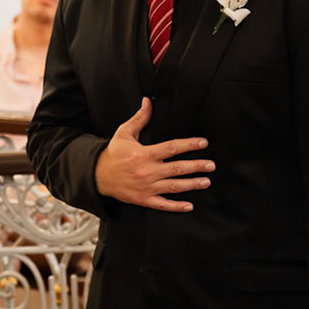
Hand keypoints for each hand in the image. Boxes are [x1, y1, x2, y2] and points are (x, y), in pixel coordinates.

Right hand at [93, 99, 213, 211]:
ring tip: (206, 181)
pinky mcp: (143, 199)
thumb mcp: (124, 133)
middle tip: (211, 165)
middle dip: (196, 166)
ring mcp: (146, 187)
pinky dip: (176, 206)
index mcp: (144, 154)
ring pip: (173, 186)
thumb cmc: (113, 154)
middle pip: (177, 168)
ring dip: (191, 184)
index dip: (189, 145)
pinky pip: (163, 204)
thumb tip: (147, 102)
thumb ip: (139, 118)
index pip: (172, 148)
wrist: (97, 175)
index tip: (203, 143)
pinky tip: (189, 206)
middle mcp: (147, 171)